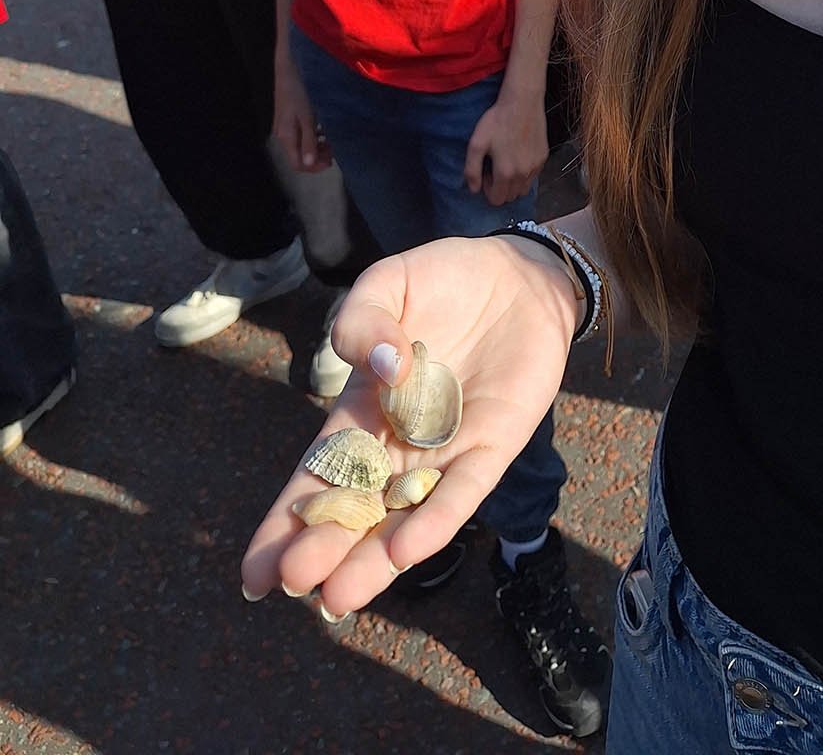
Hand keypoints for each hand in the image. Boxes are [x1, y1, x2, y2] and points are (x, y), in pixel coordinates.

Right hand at [241, 238, 578, 612]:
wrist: (517, 273)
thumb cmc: (442, 281)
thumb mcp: (385, 284)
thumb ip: (362, 320)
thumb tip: (383, 367)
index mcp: (362, 412)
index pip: (317, 476)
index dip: (284, 524)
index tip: (255, 576)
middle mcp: (400, 443)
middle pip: (355, 509)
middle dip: (323, 549)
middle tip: (295, 583)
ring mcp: (447, 450)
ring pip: (405, 516)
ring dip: (374, 559)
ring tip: (339, 598)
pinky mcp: (495, 444)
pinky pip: (464, 490)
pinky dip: (437, 519)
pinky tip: (407, 549)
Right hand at [273, 63, 330, 171]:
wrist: (287, 66)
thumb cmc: (298, 91)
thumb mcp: (306, 117)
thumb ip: (308, 141)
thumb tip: (310, 164)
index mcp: (286, 137)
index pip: (298, 164)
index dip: (315, 167)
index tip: (332, 160)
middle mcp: (284, 135)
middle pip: (300, 156)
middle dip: (319, 157)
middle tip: (336, 148)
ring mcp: (286, 126)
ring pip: (303, 144)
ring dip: (318, 145)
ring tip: (333, 138)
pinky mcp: (290, 116)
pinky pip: (303, 133)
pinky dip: (314, 134)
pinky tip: (325, 127)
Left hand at [463, 86, 548, 204]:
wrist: (522, 102)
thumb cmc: (497, 121)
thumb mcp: (476, 144)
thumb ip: (471, 170)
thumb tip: (473, 189)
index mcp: (506, 172)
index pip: (497, 200)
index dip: (488, 190)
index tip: (486, 173)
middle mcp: (523, 173)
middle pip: (511, 197)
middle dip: (500, 187)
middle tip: (495, 167)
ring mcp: (536, 166)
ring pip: (523, 189)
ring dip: (513, 183)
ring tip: (507, 163)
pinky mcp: (543, 157)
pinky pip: (533, 176)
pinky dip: (525, 173)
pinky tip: (518, 154)